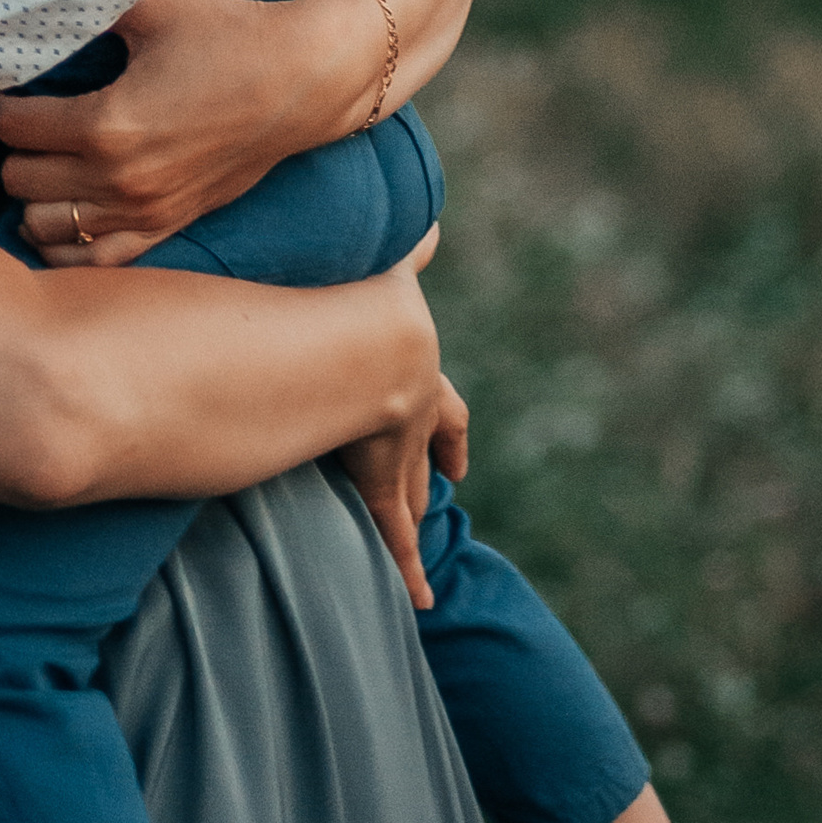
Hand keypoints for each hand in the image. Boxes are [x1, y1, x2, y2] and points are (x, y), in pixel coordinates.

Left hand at [0, 0, 396, 266]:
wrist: (302, 82)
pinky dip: (68, 243)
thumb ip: (90, 10)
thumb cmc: (228, 37)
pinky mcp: (168, 225)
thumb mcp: (151, 8)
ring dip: (34, 196)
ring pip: (45, 226)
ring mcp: (144, 211)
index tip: (7, 92)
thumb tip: (36, 7)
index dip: (0, 106)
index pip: (13, 128)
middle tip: (26, 126)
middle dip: (13, 149)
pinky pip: (95, 260)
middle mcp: (120, 179)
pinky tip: (67, 213)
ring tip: (44, 166)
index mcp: (107, 125)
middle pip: (19, 180)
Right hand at [328, 266, 451, 610]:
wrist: (374, 341)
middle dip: (435, 465)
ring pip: (410, 496)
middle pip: (429, 448)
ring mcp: (400, 450)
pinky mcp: (381, 481)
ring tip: (420, 546)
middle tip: (446, 484)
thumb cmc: (366, 294)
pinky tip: (422, 602)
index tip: (455, 452)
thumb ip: (408, 249)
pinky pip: (395, 535)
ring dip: (416, 519)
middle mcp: (415, 412)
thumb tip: (432, 220)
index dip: (446, 427)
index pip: (439, 406)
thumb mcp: (390, 269)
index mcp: (413, 368)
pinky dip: (409, 571)